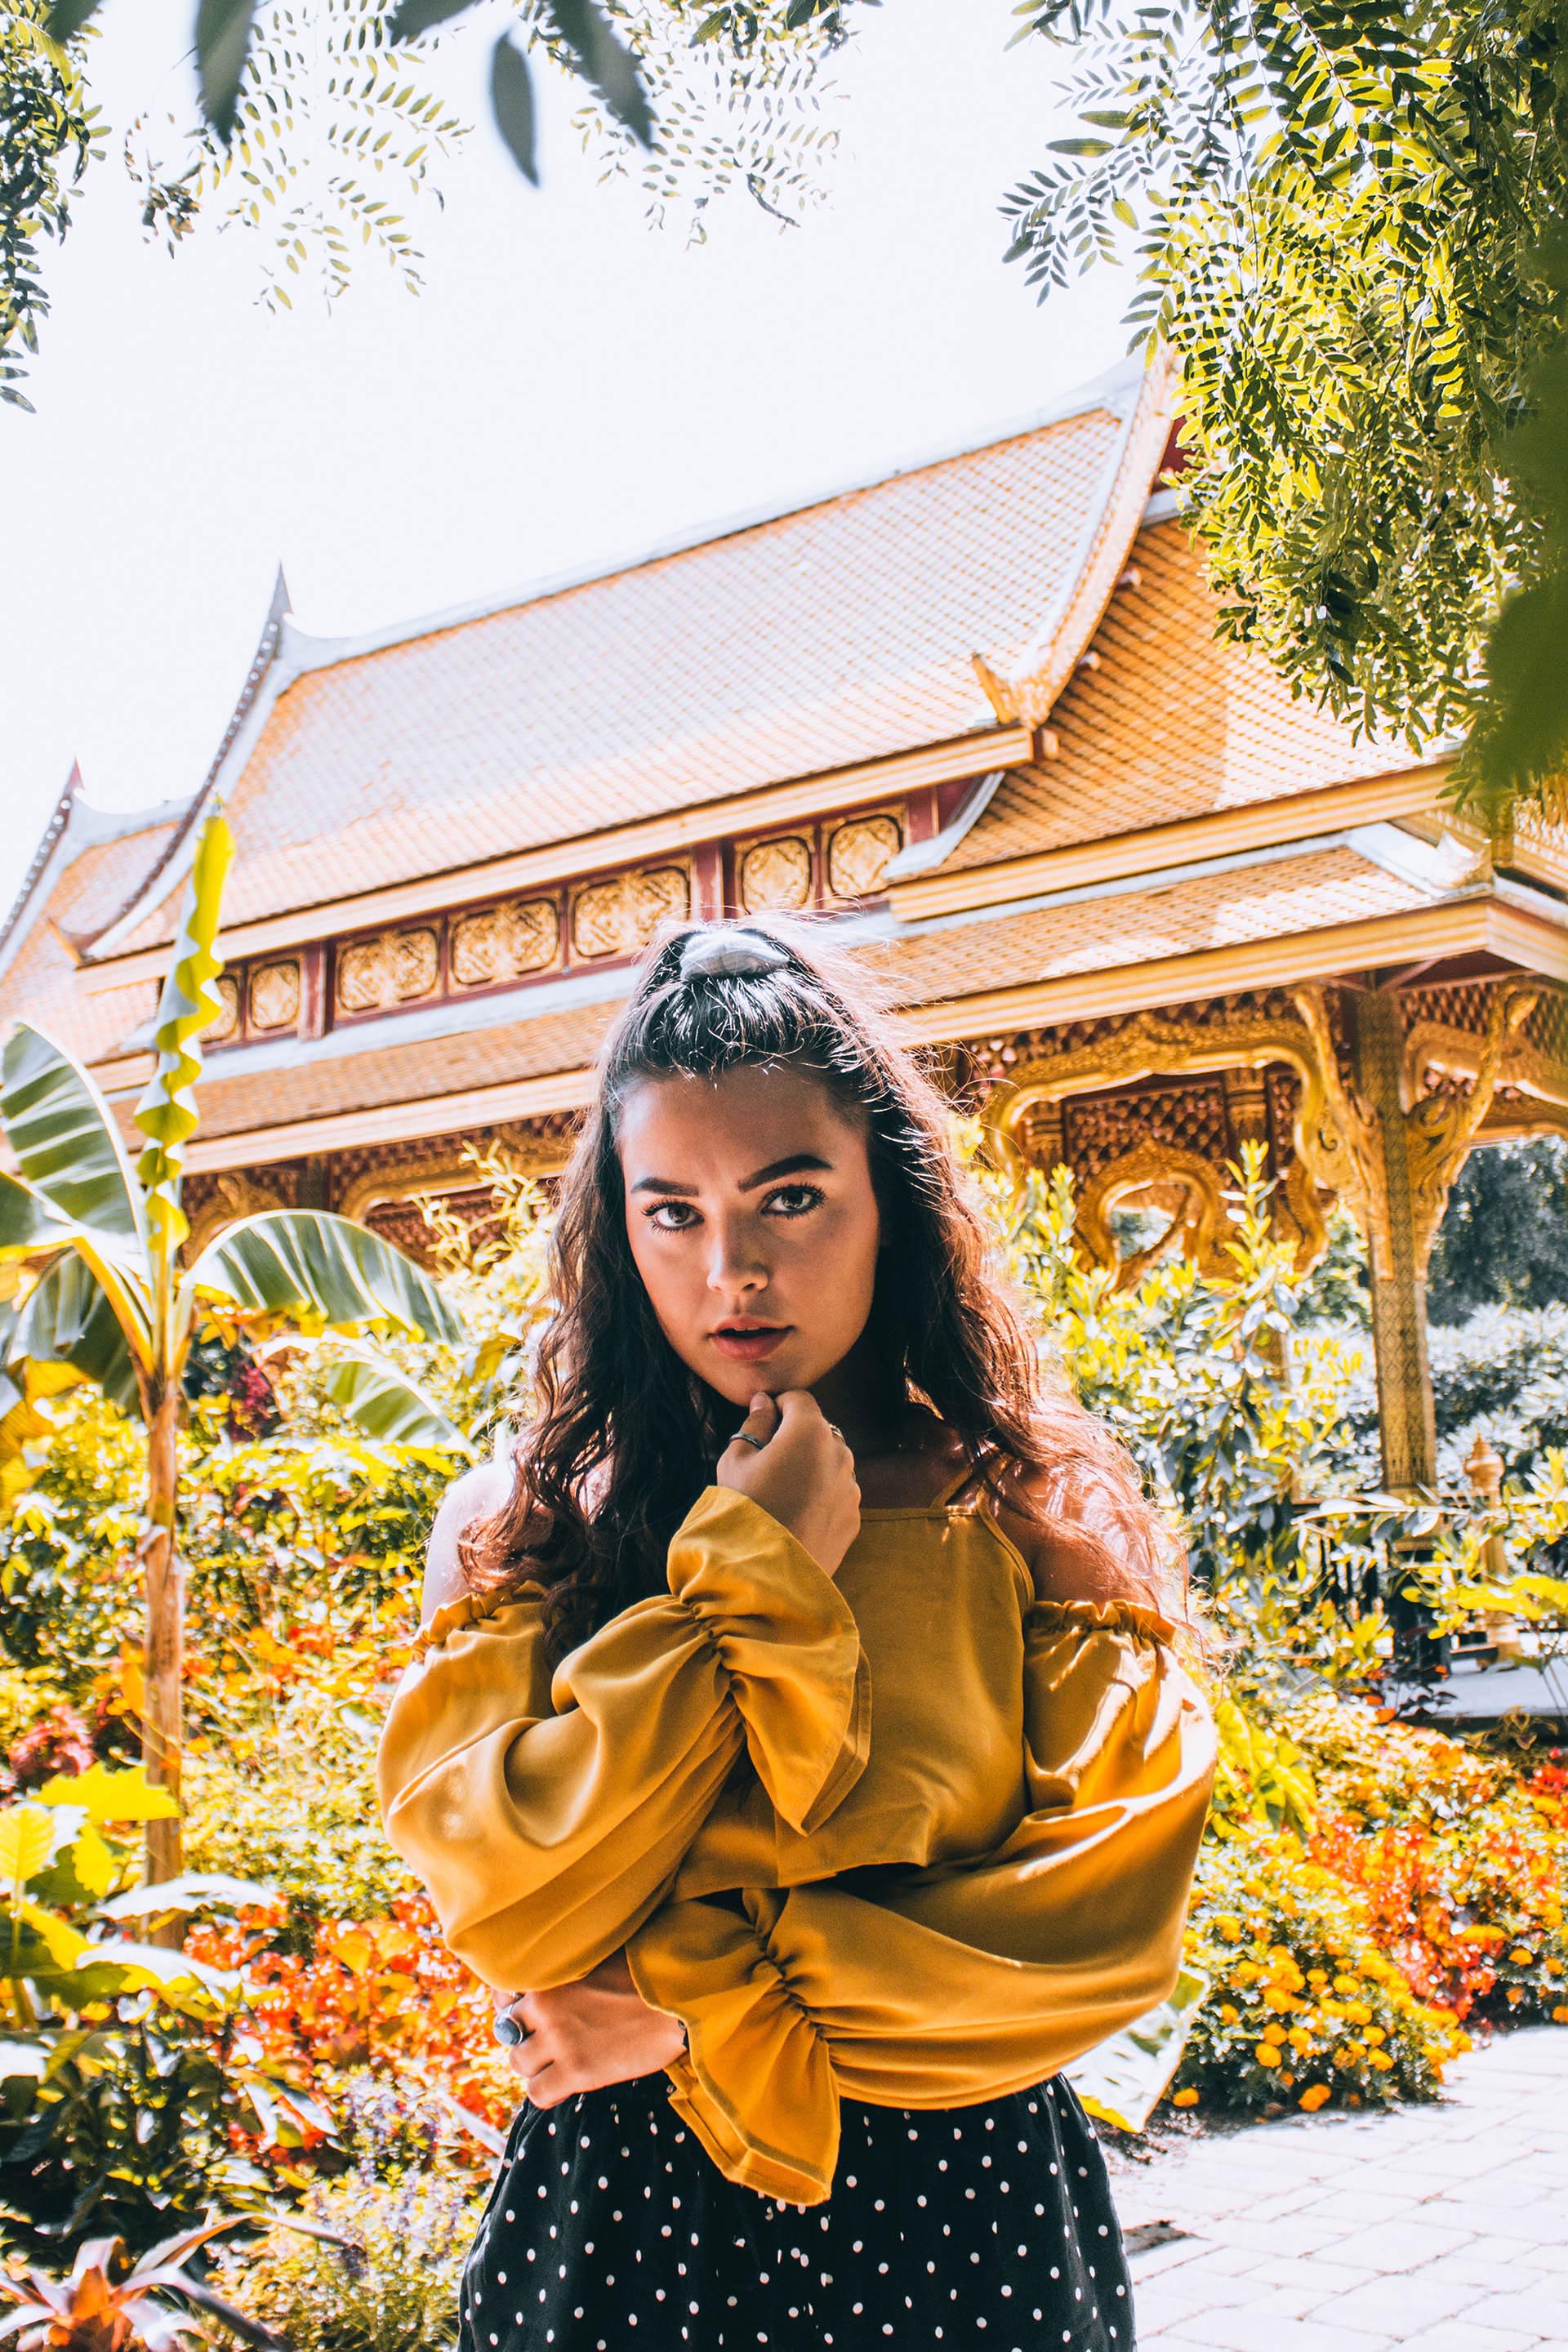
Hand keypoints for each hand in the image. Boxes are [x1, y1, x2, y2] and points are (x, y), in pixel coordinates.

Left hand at [495, 1950, 685, 2108]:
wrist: (680, 1998)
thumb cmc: (646, 1970)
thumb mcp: (597, 1954)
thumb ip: (566, 1964)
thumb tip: (549, 1974)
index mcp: (549, 1973)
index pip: (502, 1995)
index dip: (512, 2007)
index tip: (528, 2014)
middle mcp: (545, 2006)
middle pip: (507, 2032)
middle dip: (524, 2037)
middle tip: (548, 2040)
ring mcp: (559, 2040)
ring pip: (518, 2064)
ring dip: (535, 2065)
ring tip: (558, 2061)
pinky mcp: (577, 2072)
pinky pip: (537, 2094)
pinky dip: (546, 2092)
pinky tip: (564, 2083)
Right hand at [716, 1389, 859, 1577]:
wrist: (766, 1573)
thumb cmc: (746, 1509)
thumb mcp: (735, 1460)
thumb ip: (754, 1424)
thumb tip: (764, 1404)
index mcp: (810, 1431)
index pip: (798, 1399)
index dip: (777, 1406)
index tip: (761, 1422)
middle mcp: (840, 1453)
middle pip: (818, 1431)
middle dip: (795, 1437)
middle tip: (766, 1462)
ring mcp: (851, 1486)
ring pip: (830, 1463)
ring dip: (811, 1467)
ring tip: (782, 1493)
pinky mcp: (854, 1516)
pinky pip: (837, 1494)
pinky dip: (821, 1496)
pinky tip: (796, 1515)